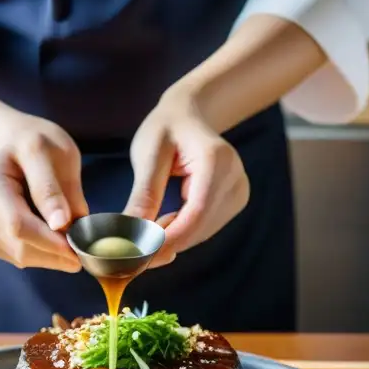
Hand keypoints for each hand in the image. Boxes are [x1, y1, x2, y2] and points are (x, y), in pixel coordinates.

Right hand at [0, 113, 86, 271]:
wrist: (10, 145)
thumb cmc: (33, 143)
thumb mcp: (49, 151)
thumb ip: (54, 188)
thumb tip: (62, 225)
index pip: (18, 224)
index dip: (50, 241)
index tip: (80, 246)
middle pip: (20, 246)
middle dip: (57, 252)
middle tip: (87, 246)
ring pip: (22, 257)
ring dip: (53, 256)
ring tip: (75, 238)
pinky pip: (22, 258)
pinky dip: (45, 254)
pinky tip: (58, 239)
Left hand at [124, 88, 248, 266]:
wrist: (189, 115)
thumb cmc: (166, 127)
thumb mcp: (149, 154)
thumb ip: (144, 194)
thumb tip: (133, 235)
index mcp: (218, 161)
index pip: (196, 213)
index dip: (168, 238)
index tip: (138, 253)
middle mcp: (235, 179)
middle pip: (199, 228)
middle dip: (165, 243)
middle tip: (130, 250)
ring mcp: (238, 192)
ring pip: (201, 233)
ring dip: (171, 240)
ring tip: (143, 230)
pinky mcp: (233, 202)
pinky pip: (204, 228)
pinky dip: (180, 232)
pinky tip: (161, 222)